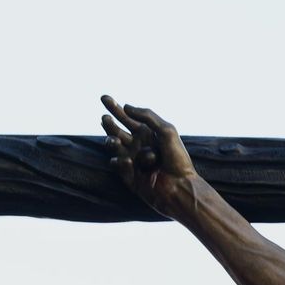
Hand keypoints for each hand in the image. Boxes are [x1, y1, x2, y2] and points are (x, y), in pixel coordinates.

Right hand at [100, 95, 198, 218]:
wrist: (180, 187)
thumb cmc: (177, 159)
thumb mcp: (166, 130)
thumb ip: (147, 116)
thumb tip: (126, 107)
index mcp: (148, 135)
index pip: (127, 118)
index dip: (115, 108)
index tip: (104, 97)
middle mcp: (139, 146)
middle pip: (116, 131)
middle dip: (109, 123)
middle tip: (105, 118)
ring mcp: (133, 161)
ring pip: (114, 147)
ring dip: (111, 141)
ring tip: (116, 141)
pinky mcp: (129, 177)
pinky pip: (118, 165)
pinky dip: (121, 161)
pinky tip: (129, 162)